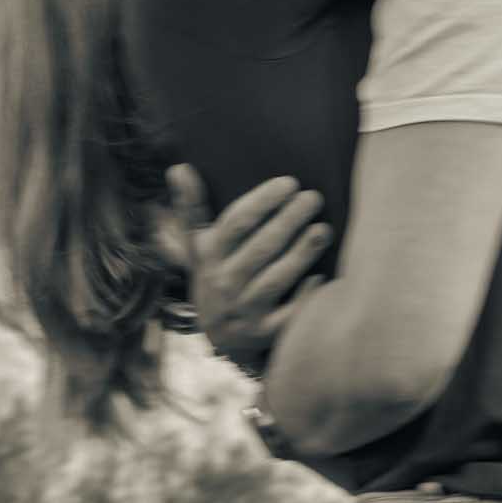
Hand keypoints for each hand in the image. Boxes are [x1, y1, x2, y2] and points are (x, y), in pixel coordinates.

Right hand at [166, 165, 334, 370]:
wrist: (221, 335)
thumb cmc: (217, 273)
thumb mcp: (199, 244)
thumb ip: (191, 207)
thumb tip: (178, 167)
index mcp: (210, 256)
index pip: (236, 224)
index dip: (262, 202)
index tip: (289, 182)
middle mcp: (224, 283)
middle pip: (260, 247)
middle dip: (288, 220)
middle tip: (313, 198)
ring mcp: (244, 310)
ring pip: (275, 278)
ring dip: (301, 253)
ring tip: (323, 230)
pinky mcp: (264, 333)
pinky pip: (287, 314)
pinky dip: (304, 296)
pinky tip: (321, 276)